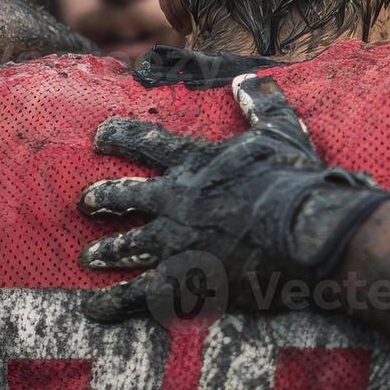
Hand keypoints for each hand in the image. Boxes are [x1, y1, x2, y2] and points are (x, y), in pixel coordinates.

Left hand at [77, 74, 389, 323]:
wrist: (303, 230)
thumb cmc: (294, 181)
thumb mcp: (282, 132)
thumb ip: (261, 105)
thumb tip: (249, 80)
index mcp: (195, 162)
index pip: (146, 143)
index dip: (119, 138)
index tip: (100, 137)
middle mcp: (175, 199)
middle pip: (125, 195)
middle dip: (102, 198)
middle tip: (86, 201)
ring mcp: (173, 242)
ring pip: (125, 245)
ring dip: (103, 251)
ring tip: (88, 256)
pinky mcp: (181, 280)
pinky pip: (137, 295)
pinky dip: (113, 303)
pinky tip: (94, 309)